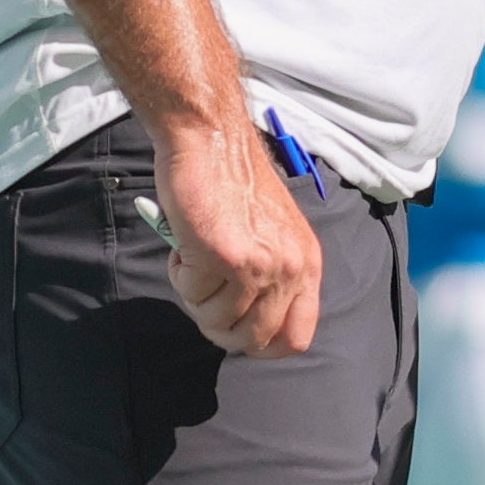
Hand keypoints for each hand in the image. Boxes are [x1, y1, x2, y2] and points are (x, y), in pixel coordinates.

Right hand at [154, 116, 322, 357]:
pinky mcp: (223, 257)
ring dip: (194, 296)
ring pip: (215, 321)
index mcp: (306, 264)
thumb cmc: (232, 184)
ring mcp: (258, 266)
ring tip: (194, 257)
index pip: (297, 338)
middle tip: (202, 293)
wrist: (210, 140)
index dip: (263, 345)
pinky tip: (184, 243)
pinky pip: (190, 293)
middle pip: (252, 340)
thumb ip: (272, 276)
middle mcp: (289, 269)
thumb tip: (247, 323)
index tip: (238, 331)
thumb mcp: (274, 234)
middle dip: (217, 326)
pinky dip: (178, 273)